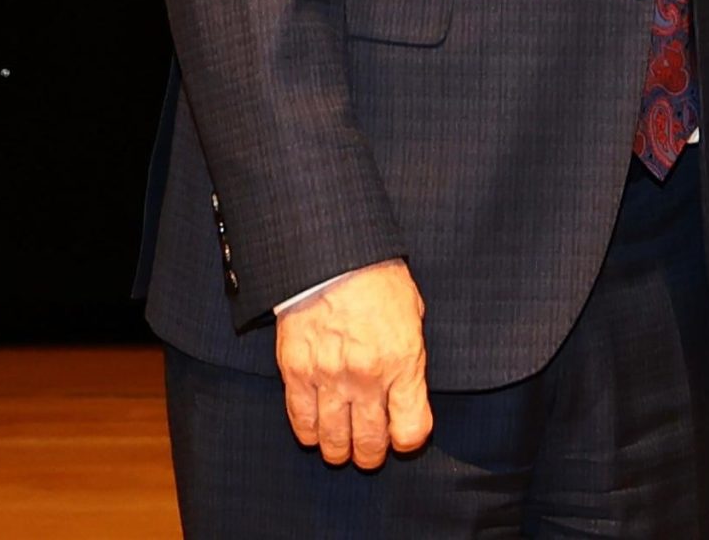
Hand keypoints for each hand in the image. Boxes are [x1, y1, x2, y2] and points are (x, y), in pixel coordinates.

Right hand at [273, 259, 430, 468]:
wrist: (331, 255)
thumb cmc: (377, 278)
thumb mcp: (412, 315)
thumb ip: (410, 357)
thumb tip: (407, 389)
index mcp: (402, 362)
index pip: (410, 430)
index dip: (408, 440)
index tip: (403, 436)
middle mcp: (366, 377)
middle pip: (370, 443)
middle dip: (372, 454)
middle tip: (370, 452)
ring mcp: (328, 377)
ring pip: (333, 440)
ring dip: (339, 450)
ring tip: (342, 447)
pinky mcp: (296, 372)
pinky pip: (301, 420)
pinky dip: (309, 433)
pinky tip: (316, 432)